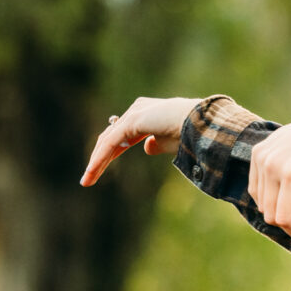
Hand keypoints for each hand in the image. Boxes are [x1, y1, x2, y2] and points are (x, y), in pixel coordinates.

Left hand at [81, 96, 200, 186]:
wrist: (203, 125)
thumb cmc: (194, 134)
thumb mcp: (172, 143)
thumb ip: (158, 144)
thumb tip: (146, 147)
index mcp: (148, 113)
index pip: (123, 135)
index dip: (111, 152)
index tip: (100, 169)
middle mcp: (138, 110)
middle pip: (111, 137)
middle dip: (99, 157)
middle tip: (88, 177)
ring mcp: (135, 113)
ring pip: (108, 140)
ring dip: (96, 161)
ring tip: (87, 180)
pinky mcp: (133, 121)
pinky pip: (111, 142)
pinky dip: (100, 158)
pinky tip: (93, 171)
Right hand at [250, 105, 290, 241]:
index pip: (283, 217)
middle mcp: (271, 165)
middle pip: (268, 212)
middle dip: (285, 225)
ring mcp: (261, 157)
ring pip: (259, 201)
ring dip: (274, 211)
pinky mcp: (257, 152)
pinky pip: (254, 185)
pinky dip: (265, 196)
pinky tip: (282, 197)